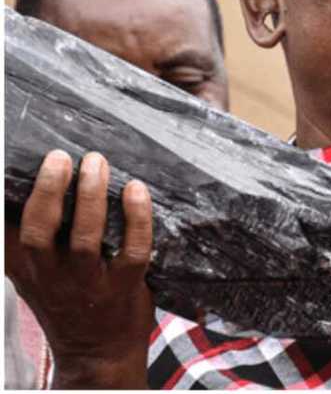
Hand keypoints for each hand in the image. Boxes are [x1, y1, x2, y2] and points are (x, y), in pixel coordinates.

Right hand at [5, 150, 154, 388]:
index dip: (10, 197)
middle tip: (61, 157)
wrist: (98, 355)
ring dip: (91, 197)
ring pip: (85, 237)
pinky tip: (137, 191)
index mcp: (26, 268)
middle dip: (49, 191)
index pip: (10, 230)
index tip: (21, 161)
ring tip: (96, 163)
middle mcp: (51, 276)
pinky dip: (136, 218)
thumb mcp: (35, 275)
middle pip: (40, 230)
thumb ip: (25, 242)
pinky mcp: (124, 287)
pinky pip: (133, 250)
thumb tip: (18, 188)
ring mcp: (88, 283)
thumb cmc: (68, 302)